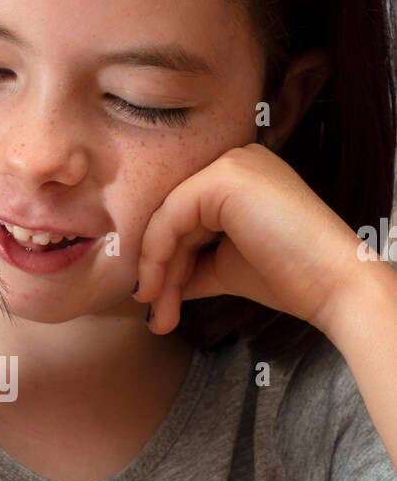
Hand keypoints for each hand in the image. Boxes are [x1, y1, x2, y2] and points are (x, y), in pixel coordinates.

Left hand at [132, 143, 363, 336]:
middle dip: (161, 273)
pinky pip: (171, 217)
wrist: (332, 285)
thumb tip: (147, 285)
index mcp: (238, 177)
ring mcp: (230, 164)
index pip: (185, 218)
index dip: (166, 264)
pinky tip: (158, 291)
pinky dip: (158, 256)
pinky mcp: (225, 176)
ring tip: (159, 316)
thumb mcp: (223, 267)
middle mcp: (234, 161)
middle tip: (157, 319)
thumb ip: (187, 266)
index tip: (156, 306)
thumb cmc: (289, 277)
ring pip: (168, 221)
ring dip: (158, 273)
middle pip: (174, 219)